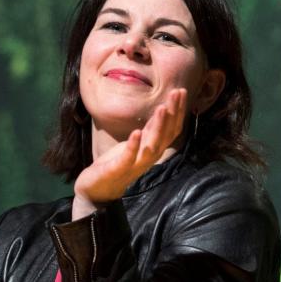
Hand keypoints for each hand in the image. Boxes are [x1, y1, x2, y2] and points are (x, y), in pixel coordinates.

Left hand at [72, 89, 185, 217]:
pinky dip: (134, 145)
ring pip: (152, 146)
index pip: (171, 129)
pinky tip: (136, 132)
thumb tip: (164, 110)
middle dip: (173, 113)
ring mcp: (135, 164)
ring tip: (162, 108)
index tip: (182, 91)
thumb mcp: (137, 143)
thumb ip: (150, 130)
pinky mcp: (119, 169)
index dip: (178, 111)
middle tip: (177, 93)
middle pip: (166, 134)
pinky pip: (129, 157)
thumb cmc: (118, 164)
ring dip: (158, 127)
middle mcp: (149, 156)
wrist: (99, 190)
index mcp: (153, 148)